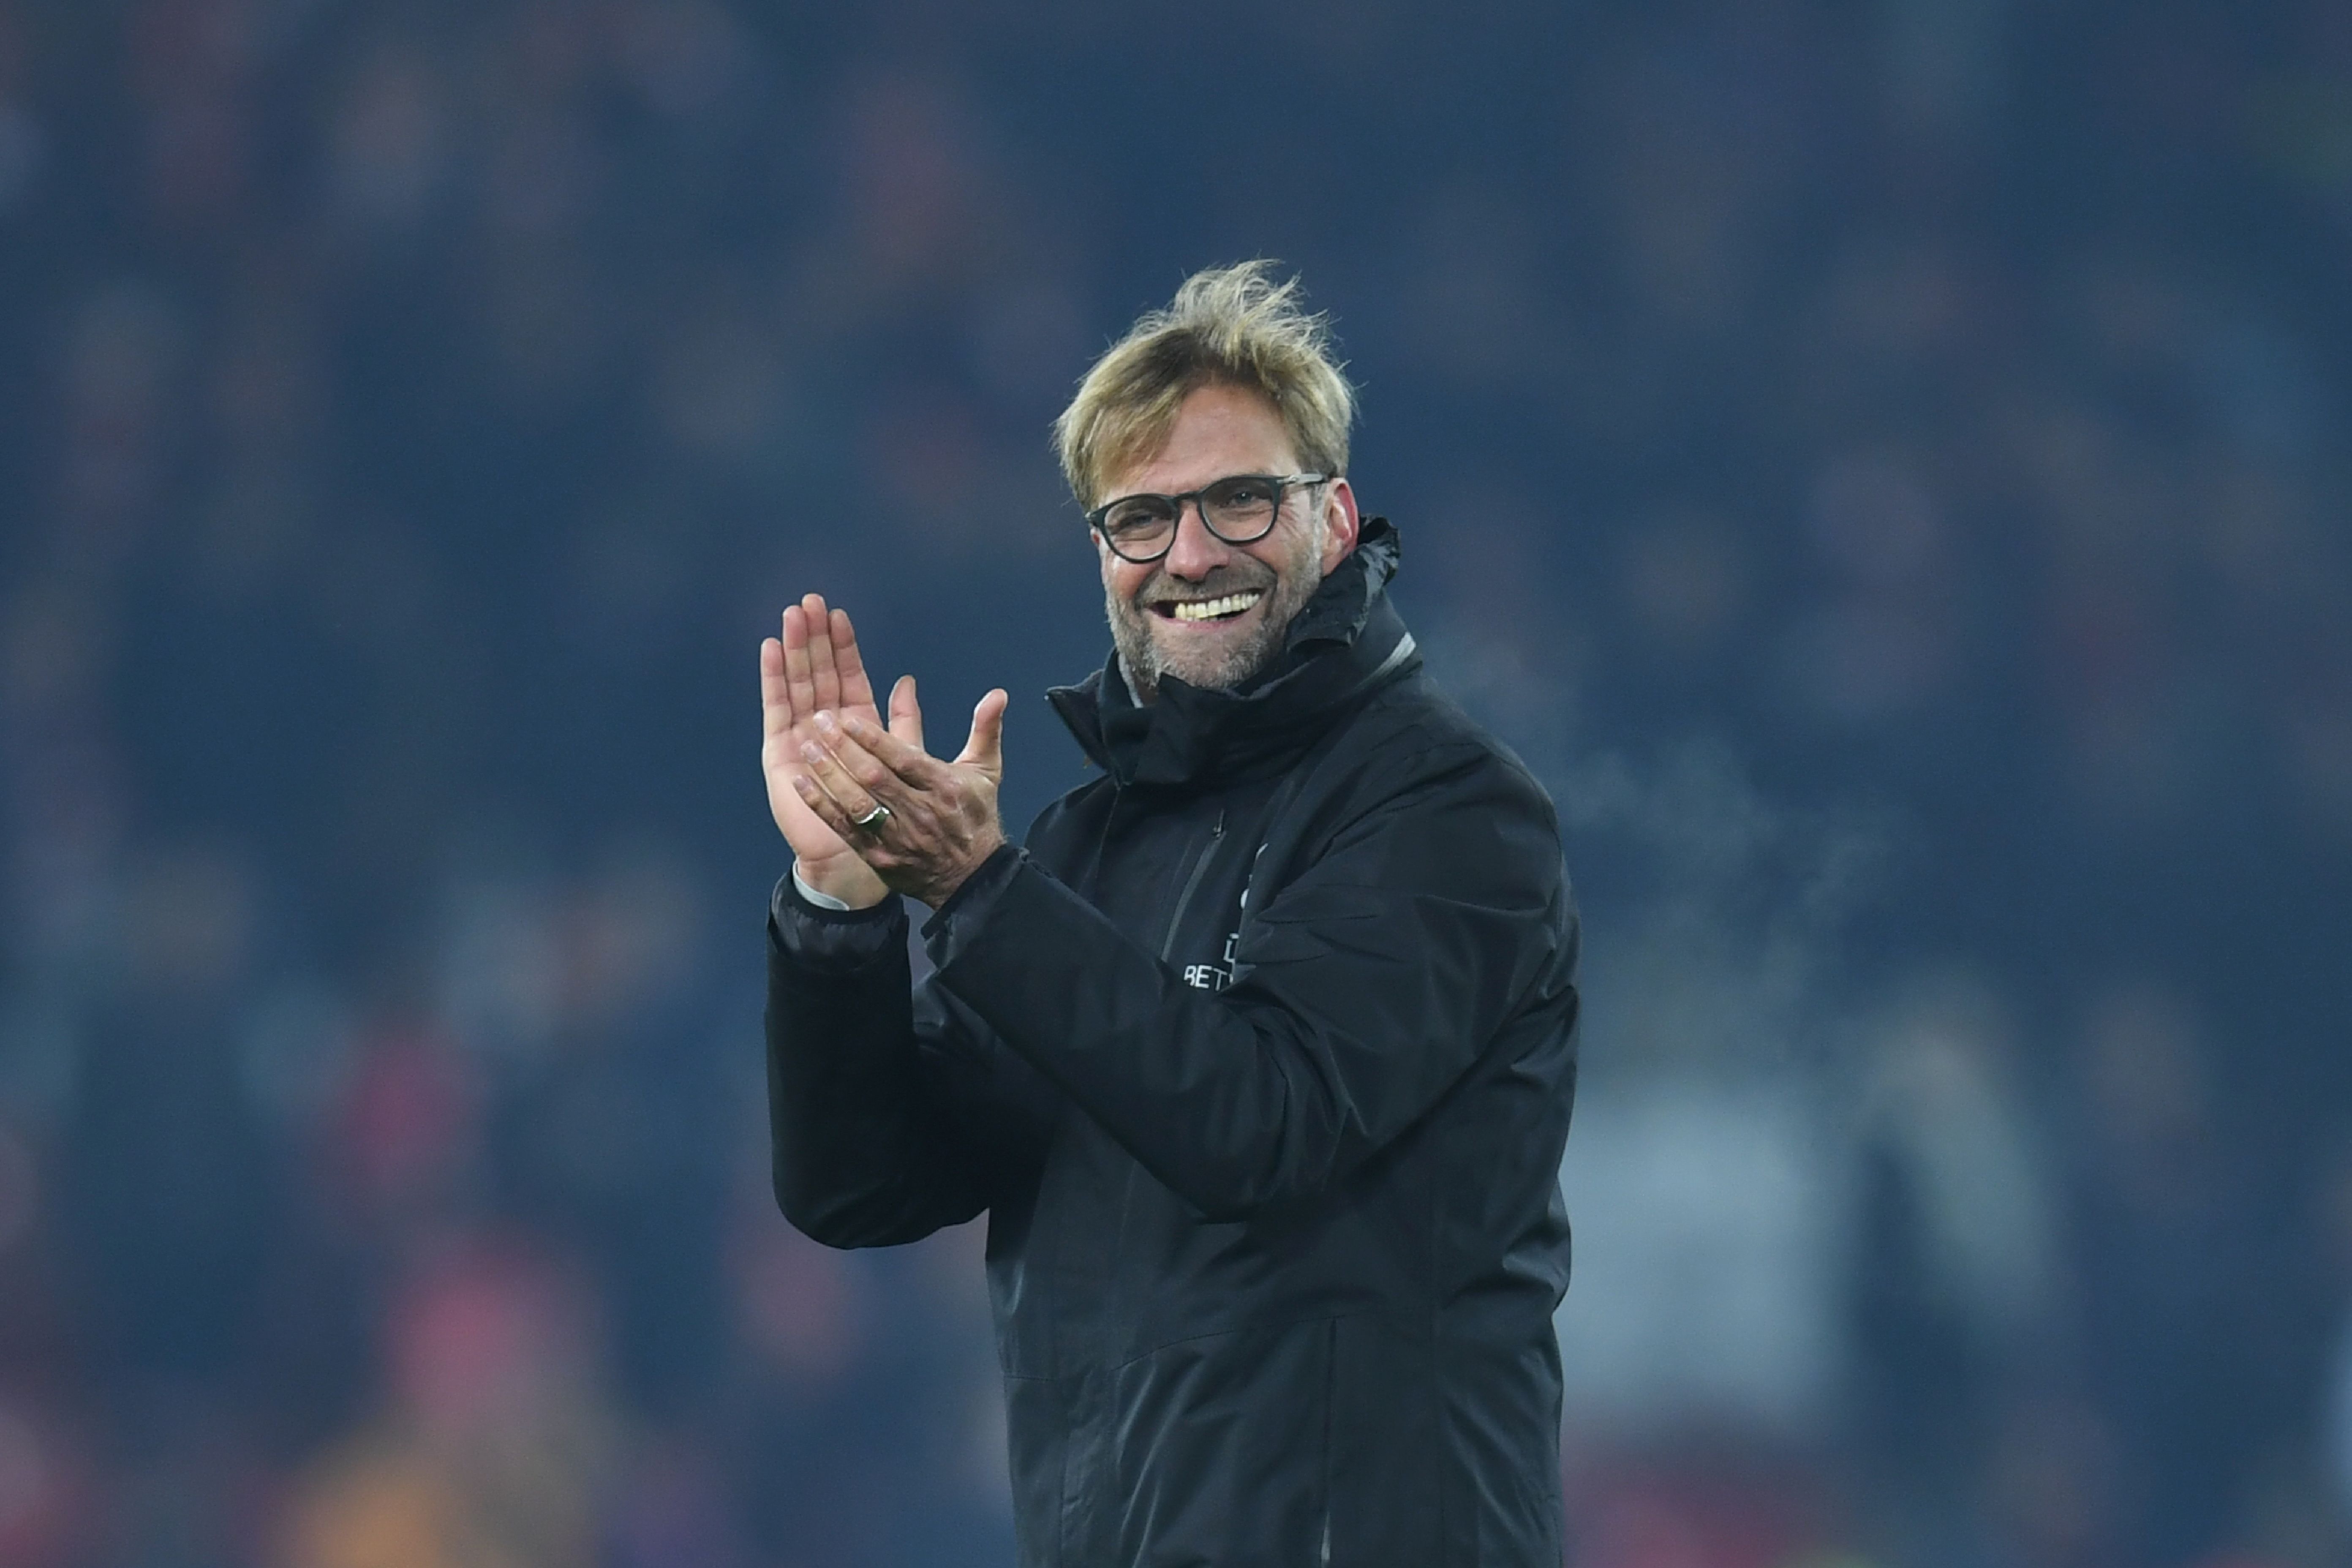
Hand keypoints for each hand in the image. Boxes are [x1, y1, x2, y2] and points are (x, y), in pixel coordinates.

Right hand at [759, 594, 916, 908]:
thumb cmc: (891, 816)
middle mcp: (826, 728)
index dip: (844, 647)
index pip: (849, 677)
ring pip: (799, 684)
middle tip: (810, 600)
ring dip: (795, 649)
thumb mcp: (913, 763)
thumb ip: (909, 724)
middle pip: (820, 673)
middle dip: (815, 638)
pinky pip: (778, 709)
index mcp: (858, 727)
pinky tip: (772, 650)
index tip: (839, 614)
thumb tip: (909, 680)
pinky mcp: (781, 752)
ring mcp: (801, 738)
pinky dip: (775, 680)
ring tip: (792, 615)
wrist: (862, 858)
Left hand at [793, 686, 1009, 909]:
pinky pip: (844, 828)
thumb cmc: (974, 818)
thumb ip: (985, 729)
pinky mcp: (878, 855)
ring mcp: (896, 837)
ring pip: (857, 803)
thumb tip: (997, 694)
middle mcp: (919, 812)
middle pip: (875, 779)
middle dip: (844, 749)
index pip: (904, 760)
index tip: (848, 719)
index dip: (874, 740)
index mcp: (943, 787)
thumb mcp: (985, 771)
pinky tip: (801, 784)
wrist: (970, 879)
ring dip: (829, 775)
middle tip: (819, 722)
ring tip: (806, 747)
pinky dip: (822, 806)